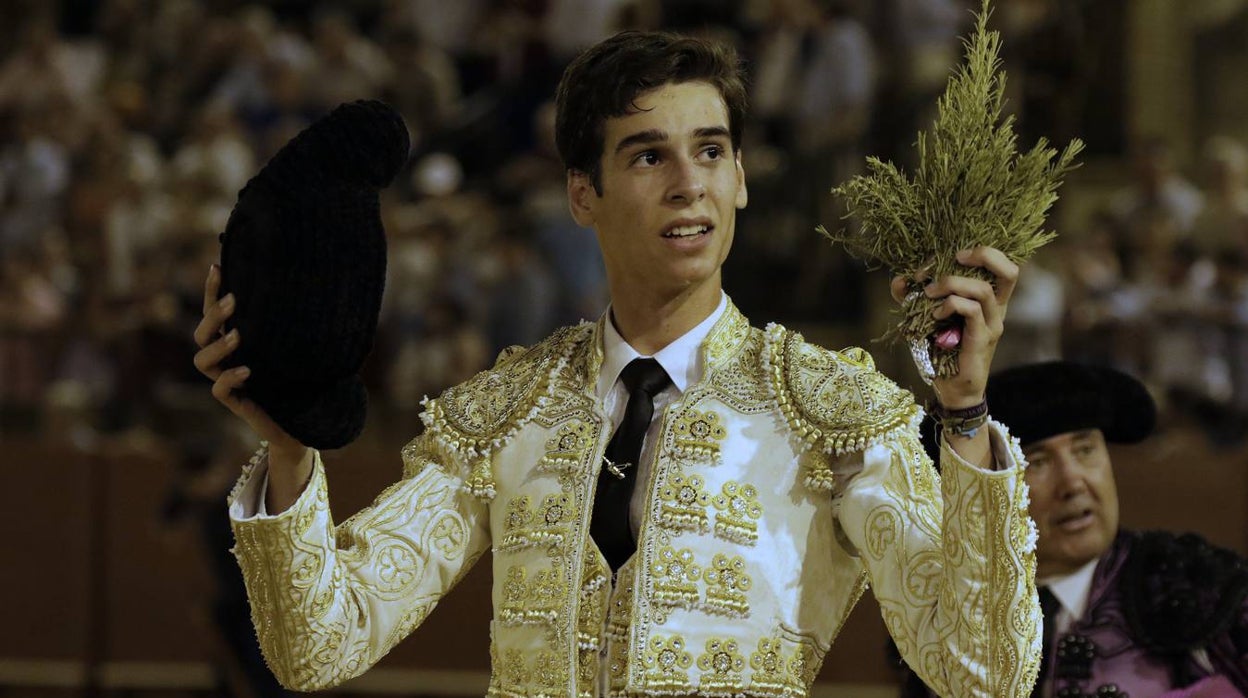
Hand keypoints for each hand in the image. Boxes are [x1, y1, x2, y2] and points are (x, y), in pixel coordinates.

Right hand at [192, 264, 304, 461]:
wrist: (301, 420)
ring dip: (218, 345)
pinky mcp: (236, 403)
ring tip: (239, 335)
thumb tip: (309, 281)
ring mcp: (228, 380)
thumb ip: (291, 320)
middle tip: (234, 300)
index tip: (218, 266)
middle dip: (213, 315)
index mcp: (234, 341)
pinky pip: (220, 390)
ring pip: (202, 361)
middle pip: (200, 334)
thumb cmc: (299, 377)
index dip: (211, 290)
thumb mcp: (294, 344)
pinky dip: (230, 378)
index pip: (213, 312)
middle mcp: (225, 359)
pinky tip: (247, 371)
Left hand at [891, 247, 1018, 408]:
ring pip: (983, 289)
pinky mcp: (981, 340)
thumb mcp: (925, 318)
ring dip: (952, 283)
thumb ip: (913, 297)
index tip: (947, 257)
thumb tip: (900, 279)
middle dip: (984, 254)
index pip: (1001, 265)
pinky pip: (972, 311)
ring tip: (929, 292)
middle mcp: (996, 310)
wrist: (952, 389)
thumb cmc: (940, 352)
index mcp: (988, 301)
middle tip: (955, 257)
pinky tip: (934, 315)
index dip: (979, 252)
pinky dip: (950, 305)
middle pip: (1010, 271)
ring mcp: (991, 325)